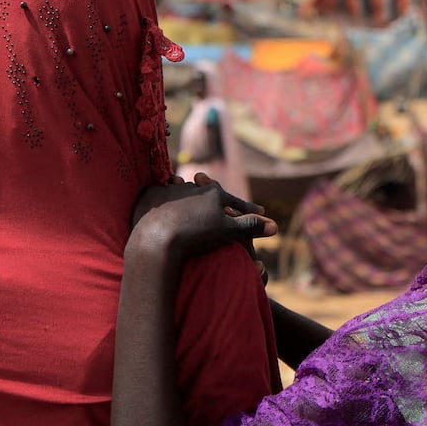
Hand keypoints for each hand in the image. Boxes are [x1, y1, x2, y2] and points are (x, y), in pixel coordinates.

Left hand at [130, 173, 276, 261]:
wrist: (158, 238)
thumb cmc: (197, 236)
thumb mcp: (227, 232)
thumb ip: (249, 226)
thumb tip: (275, 227)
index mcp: (214, 194)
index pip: (235, 201)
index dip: (247, 208)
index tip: (259, 211)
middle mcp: (194, 187)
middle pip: (209, 190)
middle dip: (216, 192)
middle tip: (221, 194)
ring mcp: (171, 190)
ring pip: (183, 189)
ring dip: (188, 191)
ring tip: (189, 189)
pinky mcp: (151, 196)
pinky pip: (159, 193)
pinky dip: (164, 196)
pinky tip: (163, 197)